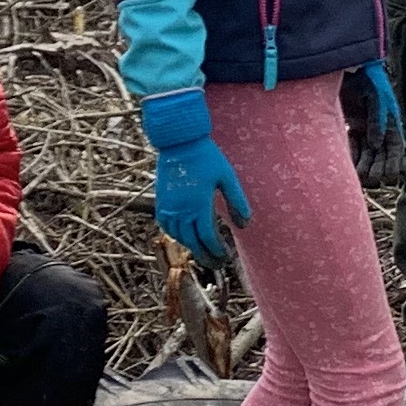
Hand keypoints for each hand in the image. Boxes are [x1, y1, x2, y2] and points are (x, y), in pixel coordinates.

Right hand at [138, 88, 252, 271]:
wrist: (180, 142)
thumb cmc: (207, 157)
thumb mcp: (227, 177)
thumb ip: (237, 202)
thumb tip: (245, 225)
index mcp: (199, 205)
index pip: (208, 237)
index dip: (217, 250)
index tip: (226, 257)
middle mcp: (181, 210)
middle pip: (193, 242)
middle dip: (205, 255)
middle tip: (217, 264)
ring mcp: (169, 206)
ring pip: (178, 236)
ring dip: (191, 247)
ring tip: (202, 252)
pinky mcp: (161, 201)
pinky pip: (166, 225)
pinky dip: (175, 235)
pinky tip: (184, 236)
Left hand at [344, 62, 405, 192]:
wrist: (348, 68)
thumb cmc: (368, 80)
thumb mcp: (377, 98)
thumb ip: (378, 120)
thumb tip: (376, 143)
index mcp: (391, 124)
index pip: (396, 149)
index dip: (394, 163)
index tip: (389, 175)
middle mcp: (379, 130)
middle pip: (380, 156)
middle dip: (377, 168)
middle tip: (371, 179)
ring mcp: (364, 130)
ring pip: (366, 155)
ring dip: (363, 166)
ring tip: (359, 176)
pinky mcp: (351, 127)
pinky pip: (352, 147)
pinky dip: (351, 156)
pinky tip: (347, 164)